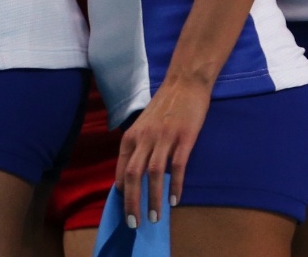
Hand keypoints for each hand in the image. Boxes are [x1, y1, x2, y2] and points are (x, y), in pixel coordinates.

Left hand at [115, 74, 209, 227]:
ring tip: (155, 218)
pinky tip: (175, 200)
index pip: (122, 169)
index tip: (124, 209)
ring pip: (154, 173)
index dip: (122, 191)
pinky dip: (175, 184)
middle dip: (132, 201)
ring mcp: (164, 138)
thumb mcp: (143, 126)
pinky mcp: (184, 137)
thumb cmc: (164, 107)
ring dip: (153, 198)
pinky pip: (178, 166)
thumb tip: (131, 175)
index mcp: (132, 136)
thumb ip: (137, 148)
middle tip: (134, 223)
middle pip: (133, 174)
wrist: (185, 83)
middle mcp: (144, 138)